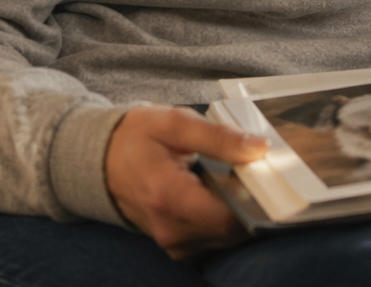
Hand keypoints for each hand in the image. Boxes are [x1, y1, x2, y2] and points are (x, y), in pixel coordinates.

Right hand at [105, 105, 268, 260]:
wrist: (101, 159)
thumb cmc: (137, 137)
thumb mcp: (176, 123)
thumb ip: (219, 137)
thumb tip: (259, 148)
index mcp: (168, 197)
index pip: (228, 218)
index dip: (256, 200)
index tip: (269, 178)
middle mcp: (169, 228)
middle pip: (231, 231)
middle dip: (251, 205)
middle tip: (255, 175)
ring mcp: (171, 242)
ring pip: (226, 239)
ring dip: (239, 214)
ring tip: (235, 181)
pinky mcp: (175, 246)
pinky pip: (213, 241)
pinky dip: (224, 222)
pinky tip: (221, 196)